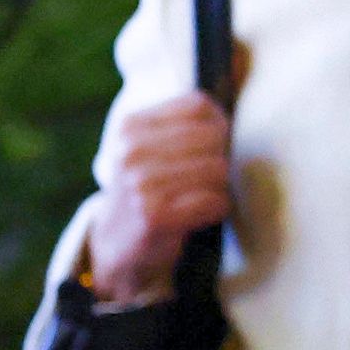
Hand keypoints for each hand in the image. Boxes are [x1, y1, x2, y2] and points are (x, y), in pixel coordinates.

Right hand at [81, 94, 233, 302]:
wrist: (116, 243)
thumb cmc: (146, 190)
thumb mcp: (148, 149)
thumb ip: (183, 124)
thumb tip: (233, 105)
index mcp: (132, 126)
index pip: (198, 105)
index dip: (219, 122)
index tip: (216, 142)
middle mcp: (132, 151)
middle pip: (212, 136)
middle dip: (221, 157)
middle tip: (210, 177)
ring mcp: (141, 184)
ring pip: (218, 169)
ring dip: (220, 186)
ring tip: (202, 196)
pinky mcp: (155, 216)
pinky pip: (214, 201)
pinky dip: (217, 208)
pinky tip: (201, 214)